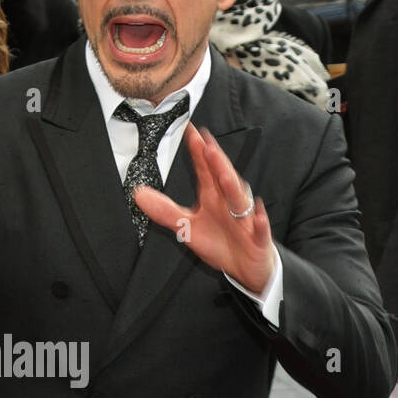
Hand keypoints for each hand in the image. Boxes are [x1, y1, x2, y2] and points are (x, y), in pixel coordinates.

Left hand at [134, 123, 275, 294]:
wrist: (245, 266)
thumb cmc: (220, 242)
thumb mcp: (187, 227)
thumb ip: (164, 210)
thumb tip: (138, 194)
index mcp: (213, 196)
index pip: (205, 169)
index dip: (198, 151)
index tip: (190, 131)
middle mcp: (229, 202)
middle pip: (222, 179)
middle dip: (216, 163)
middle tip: (207, 145)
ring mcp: (245, 219)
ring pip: (239, 201)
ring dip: (233, 188)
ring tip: (224, 175)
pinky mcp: (257, 238)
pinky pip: (259, 230)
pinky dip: (259, 223)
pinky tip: (258, 216)